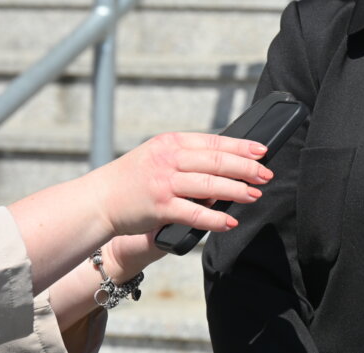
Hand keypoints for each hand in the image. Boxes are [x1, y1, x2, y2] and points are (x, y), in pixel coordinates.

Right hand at [90, 132, 273, 236]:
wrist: (97, 200)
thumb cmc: (132, 178)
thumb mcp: (158, 155)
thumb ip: (188, 156)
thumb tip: (227, 161)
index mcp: (171, 143)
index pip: (214, 141)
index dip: (241, 146)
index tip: (262, 152)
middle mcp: (169, 159)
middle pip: (217, 161)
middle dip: (246, 168)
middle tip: (266, 175)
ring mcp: (164, 183)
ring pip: (210, 186)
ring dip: (237, 191)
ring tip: (254, 195)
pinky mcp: (159, 207)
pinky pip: (194, 214)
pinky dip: (215, 219)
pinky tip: (230, 221)